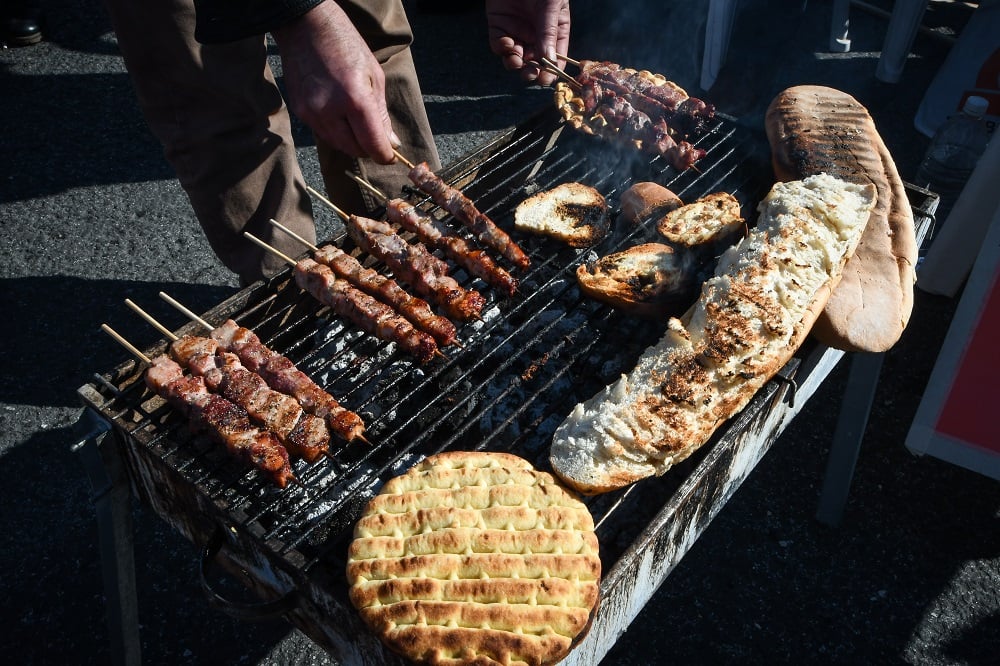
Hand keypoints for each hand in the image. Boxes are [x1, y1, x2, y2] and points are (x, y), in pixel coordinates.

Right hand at [271, 1, 398, 163]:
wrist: (305, 27)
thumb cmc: (346, 45)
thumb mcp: (374, 75)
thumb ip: (382, 114)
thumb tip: (390, 143)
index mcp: (354, 99)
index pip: (372, 145)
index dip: (384, 154)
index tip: (389, 154)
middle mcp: (330, 110)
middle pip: (354, 150)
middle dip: (368, 148)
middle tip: (375, 136)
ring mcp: (311, 112)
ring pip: (337, 144)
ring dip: (351, 141)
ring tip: (356, 120)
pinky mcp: (299, 111)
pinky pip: (323, 133)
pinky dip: (335, 131)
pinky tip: (339, 112)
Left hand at [485, 0, 570, 85]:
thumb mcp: (550, 6)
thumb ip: (548, 32)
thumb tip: (549, 59)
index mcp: (555, 30)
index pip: (556, 57)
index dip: (551, 71)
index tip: (545, 80)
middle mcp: (536, 34)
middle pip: (534, 61)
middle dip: (531, 70)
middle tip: (529, 73)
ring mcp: (516, 31)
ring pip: (515, 57)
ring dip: (515, 62)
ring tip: (515, 59)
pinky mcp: (498, 25)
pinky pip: (498, 44)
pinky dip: (501, 48)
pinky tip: (506, 43)